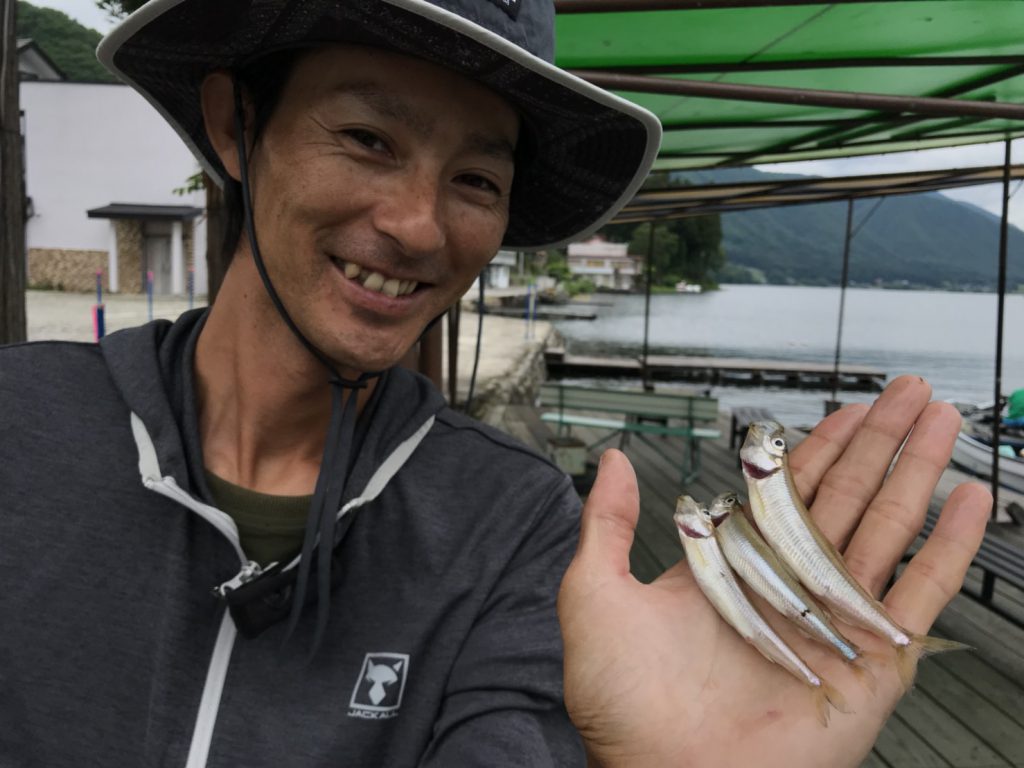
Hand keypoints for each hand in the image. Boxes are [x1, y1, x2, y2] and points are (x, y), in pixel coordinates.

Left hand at [558, 375, 990, 767]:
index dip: (820, 446)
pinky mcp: (872, 663)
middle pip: (846, 497)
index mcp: (732, 568)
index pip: (786, 490)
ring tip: (943, 424)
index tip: (849, 410)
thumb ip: (607, 525)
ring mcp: (832, 621)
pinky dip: (949, 548)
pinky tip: (970, 502)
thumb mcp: (596, 595)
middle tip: (911, 396)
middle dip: (880, 442)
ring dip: (918, 474)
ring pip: (886, 529)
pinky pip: (919, 595)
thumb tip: (613, 463)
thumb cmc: (623, 704)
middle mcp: (786, 588)